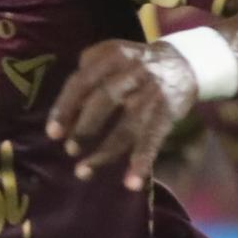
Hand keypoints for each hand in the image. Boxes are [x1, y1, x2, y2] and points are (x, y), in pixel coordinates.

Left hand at [46, 39, 200, 190]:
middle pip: (103, 101)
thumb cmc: (136, 64)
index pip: (83, 81)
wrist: (184, 62)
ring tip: (82, 171)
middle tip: (70, 150)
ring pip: (125, 126)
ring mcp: (151, 94)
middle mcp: (133, 72)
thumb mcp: (113, 54)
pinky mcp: (167, 114)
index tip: (53, 133)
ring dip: (104, 152)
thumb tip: (65, 109)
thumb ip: (88, 72)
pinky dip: (141, 162)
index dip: (65, 107)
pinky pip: (152, 140)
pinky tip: (131, 183)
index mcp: (113, 56)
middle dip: (84, 129)